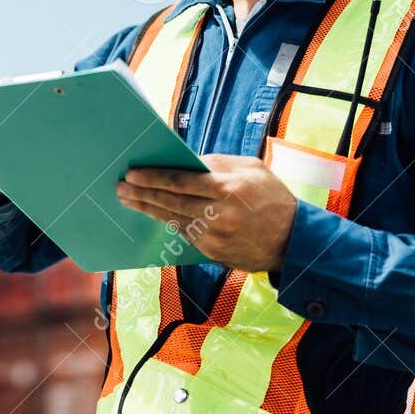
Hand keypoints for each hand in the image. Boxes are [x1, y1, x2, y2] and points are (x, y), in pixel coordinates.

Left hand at [116, 154, 298, 271]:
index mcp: (226, 189)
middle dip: (142, 194)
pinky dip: (168, 222)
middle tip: (121, 188)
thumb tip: (186, 162)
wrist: (294, 240)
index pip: (179, 182)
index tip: (132, 174)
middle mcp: (216, 215)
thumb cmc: (272, 197)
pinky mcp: (212, 252)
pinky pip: (184, 234)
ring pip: (172, 220)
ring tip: (129, 200)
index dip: (152, 178)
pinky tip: (154, 214)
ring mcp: (213, 237)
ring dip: (148, 210)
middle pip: (169, 202)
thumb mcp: (252, 168)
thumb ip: (218, 163)